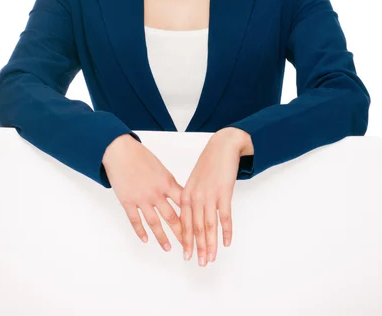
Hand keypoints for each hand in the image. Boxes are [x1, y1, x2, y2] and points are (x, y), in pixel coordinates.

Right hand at [102, 134, 184, 251]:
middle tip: (188, 246)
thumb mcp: (160, 167)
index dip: (192, 217)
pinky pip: (135, 220)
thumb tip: (177, 195)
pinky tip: (145, 240)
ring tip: (168, 248)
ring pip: (154, 222)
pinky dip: (140, 231)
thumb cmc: (140, 156)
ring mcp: (141, 199)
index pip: (184, 204)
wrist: (120, 151)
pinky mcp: (127, 201)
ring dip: (162, 237)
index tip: (199, 228)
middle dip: (181, 234)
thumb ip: (168, 183)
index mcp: (167, 182)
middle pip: (172, 217)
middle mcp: (156, 193)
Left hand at [180, 128, 249, 265]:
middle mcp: (195, 197)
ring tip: (211, 259)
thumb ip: (191, 198)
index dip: (187, 241)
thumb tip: (191, 218)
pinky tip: (226, 243)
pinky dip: (226, 231)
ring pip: (209, 226)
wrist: (222, 147)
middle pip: (197, 228)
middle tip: (200, 263)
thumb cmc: (209, 164)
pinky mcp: (224, 193)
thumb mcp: (195, 181)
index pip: (185, 223)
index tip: (187, 255)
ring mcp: (209, 195)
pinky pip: (225, 217)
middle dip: (198, 248)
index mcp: (186, 194)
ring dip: (210, 244)